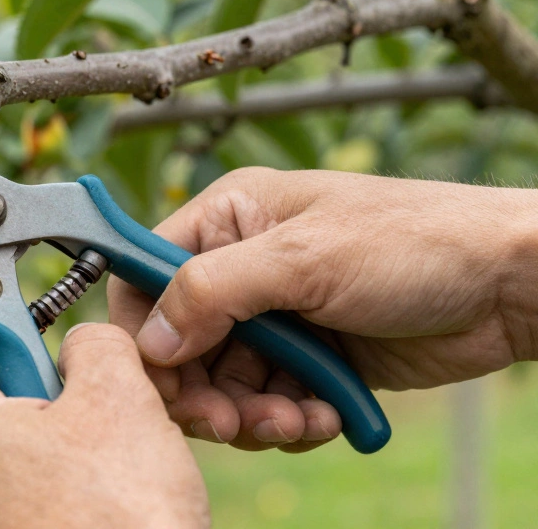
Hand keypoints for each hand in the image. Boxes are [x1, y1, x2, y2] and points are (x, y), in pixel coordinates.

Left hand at [0, 324, 208, 528]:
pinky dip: (39, 512)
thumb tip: (79, 344)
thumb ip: (90, 343)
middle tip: (93, 437)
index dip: (23, 353)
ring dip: (42, 470)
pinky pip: (1, 518)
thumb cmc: (123, 510)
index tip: (59, 368)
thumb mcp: (119, 394)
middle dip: (38, 417)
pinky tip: (83, 520)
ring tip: (95, 490)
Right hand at [108, 167, 537, 452]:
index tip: (157, 376)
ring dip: (249, 416)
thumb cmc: (416, 242)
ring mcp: (277, 318)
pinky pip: (268, 405)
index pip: (144, 274)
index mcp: (229, 219)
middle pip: (179, 344)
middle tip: (228, 424)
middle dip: (201, 390)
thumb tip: (150, 339)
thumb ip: (213, 291)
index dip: (143, 330)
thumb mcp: (303, 258)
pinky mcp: (310, 361)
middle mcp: (243, 268)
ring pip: (222, 384)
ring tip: (292, 424)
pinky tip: (322, 420)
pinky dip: (287, 423)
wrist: (508, 287)